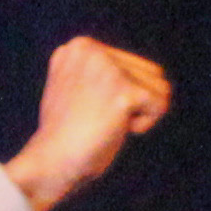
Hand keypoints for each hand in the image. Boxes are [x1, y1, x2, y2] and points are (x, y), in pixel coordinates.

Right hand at [1, 40, 173, 210]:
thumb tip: (151, 76)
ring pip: (160, 88)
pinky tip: (113, 129)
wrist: (50, 164)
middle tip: (97, 119)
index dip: (119, 97)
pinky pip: (160, 106)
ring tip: (104, 122)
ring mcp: (108, 68)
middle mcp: (93, 50)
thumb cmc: (66, 137)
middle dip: (133, 103)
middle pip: (152, 73)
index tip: (87, 111)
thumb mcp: (78, 89)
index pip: (134, 66)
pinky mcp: (123, 91)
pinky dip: (142, 125)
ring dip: (138, 113)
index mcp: (81, 46)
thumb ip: (100, 73)